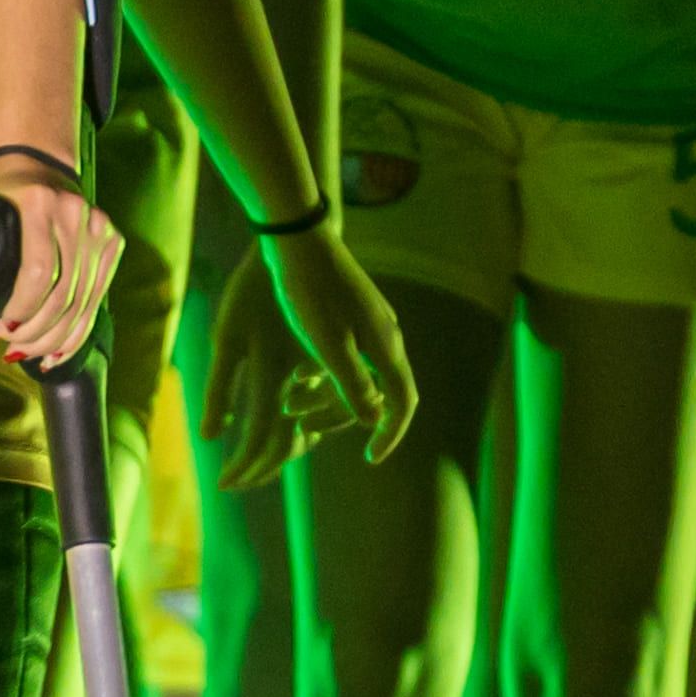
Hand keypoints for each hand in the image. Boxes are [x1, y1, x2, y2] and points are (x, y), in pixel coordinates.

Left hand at [0, 170, 119, 370]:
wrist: (34, 164)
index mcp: (40, 203)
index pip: (37, 272)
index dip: (21, 310)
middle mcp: (75, 213)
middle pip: (62, 293)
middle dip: (36, 333)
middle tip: (10, 347)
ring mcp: (99, 227)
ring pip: (82, 302)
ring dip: (55, 339)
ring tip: (30, 355)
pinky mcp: (113, 241)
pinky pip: (98, 298)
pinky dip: (79, 331)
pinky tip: (59, 351)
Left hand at [205, 222, 416, 487]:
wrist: (297, 238)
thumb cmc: (309, 294)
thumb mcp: (328, 347)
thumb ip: (353, 386)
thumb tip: (372, 420)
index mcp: (386, 346)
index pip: (402, 402)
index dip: (390, 434)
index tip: (370, 458)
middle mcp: (387, 334)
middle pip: (382, 390)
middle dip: (347, 415)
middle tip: (307, 426)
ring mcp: (371, 319)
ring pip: (361, 371)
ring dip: (330, 392)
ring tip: (292, 401)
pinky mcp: (353, 308)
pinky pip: (349, 352)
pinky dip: (327, 370)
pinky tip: (299, 373)